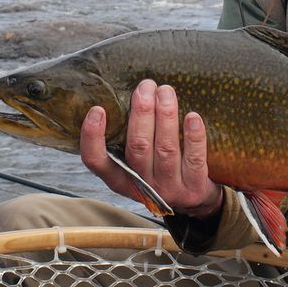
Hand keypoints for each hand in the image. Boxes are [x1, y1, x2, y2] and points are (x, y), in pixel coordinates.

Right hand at [80, 79, 223, 217]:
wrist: (194, 201)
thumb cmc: (159, 169)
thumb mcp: (137, 161)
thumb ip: (129, 135)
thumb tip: (130, 91)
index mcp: (119, 178)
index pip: (96, 161)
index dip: (93, 137)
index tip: (98, 109)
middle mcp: (142, 185)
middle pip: (138, 147)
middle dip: (142, 112)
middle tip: (146, 86)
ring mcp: (169, 188)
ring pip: (166, 149)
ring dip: (166, 116)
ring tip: (166, 91)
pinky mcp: (194, 188)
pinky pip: (194, 159)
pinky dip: (193, 137)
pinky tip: (192, 116)